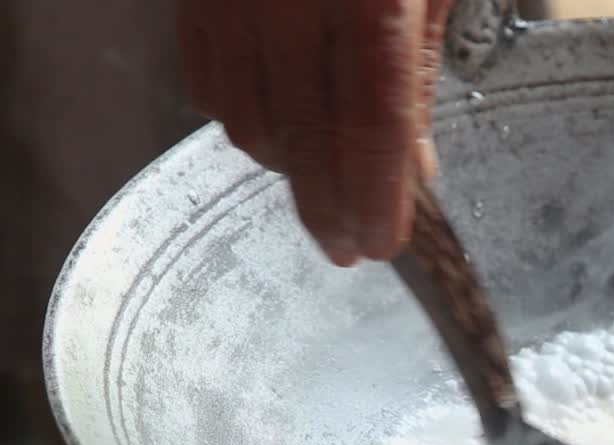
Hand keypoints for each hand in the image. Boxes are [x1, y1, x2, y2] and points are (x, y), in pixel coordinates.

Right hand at [176, 0, 453, 265]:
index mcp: (368, 3)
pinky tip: (277, 134)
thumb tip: (414, 168)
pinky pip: (206, 89)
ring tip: (322, 184)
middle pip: (306, 139)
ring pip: (250, 125)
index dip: (376, 197)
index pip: (372, 126)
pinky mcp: (193, 2)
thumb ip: (419, 72)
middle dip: (329, 210)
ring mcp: (232, 4)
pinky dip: (244, 125)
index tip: (381, 245)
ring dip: (290, 171)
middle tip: (348, 250)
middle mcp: (290, 5)